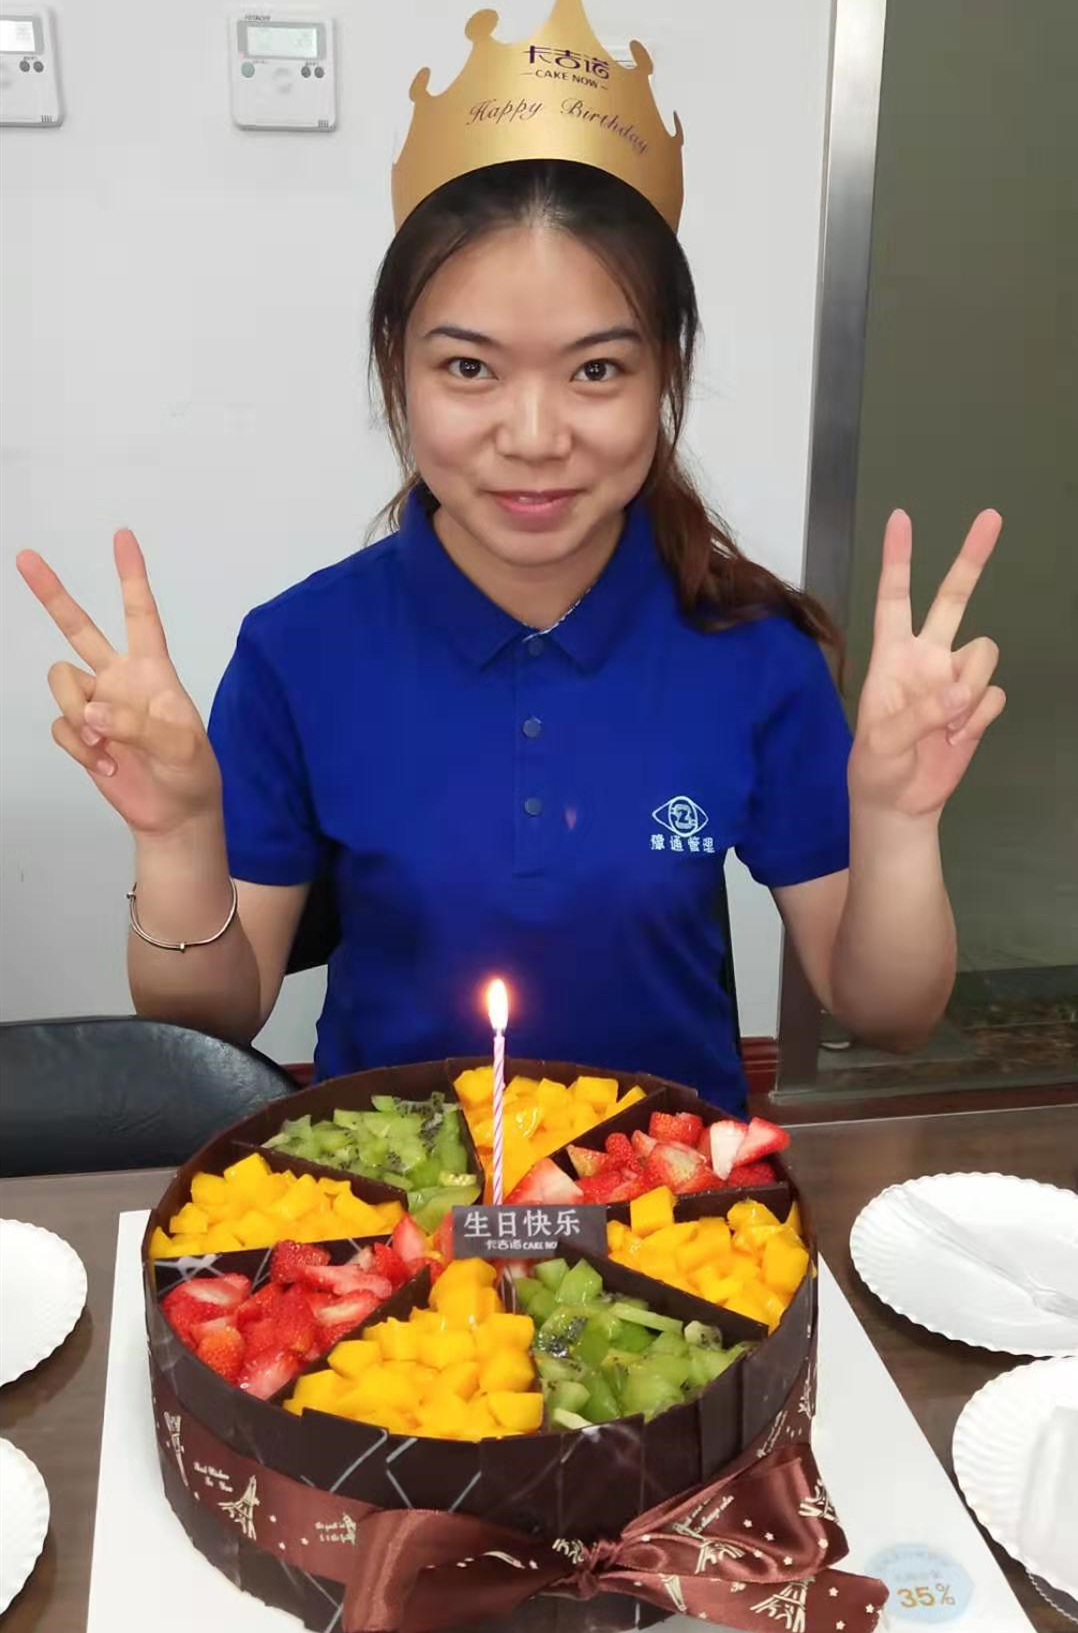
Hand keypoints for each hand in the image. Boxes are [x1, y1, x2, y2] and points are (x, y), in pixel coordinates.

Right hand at [17, 530, 221, 838]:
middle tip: (25, 557)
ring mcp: (97, 704)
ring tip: (107, 744)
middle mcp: (120, 678)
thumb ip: (138, 726)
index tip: (122, 536)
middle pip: (79, 627)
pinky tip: (106, 763)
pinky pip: (61, 725)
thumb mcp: (182, 748)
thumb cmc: (191, 773)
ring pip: (62, 682)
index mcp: (153, 670)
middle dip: (52, 593)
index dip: (131, 576)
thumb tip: (93, 711)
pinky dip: (80, 746)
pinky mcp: (82, 732)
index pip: (140, 614)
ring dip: (78, 712)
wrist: (174, 815)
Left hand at [848, 509, 1004, 819]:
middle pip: (953, 598)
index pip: (895, 598)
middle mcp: (927, 658)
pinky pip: (992, 697)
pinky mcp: (977, 705)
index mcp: (892, 656)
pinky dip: (977, 719)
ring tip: (941, 725)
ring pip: (984, 654)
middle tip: (991, 516)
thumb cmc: (876, 767)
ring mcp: (955, 679)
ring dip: (968, 690)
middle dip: (971, 558)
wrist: (900, 804)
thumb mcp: (882, 742)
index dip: (898, 559)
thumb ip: (919, 714)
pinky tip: (955, 738)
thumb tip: (961, 693)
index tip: (901, 518)